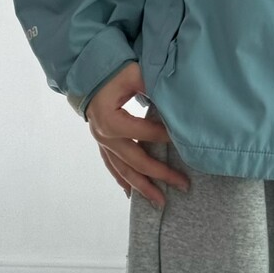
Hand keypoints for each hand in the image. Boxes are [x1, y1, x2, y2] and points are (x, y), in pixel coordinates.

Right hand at [86, 61, 190, 209]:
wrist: (89, 71)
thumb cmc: (113, 71)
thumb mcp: (134, 73)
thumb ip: (152, 85)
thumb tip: (175, 101)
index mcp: (111, 119)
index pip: (144, 133)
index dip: (165, 137)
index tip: (185, 142)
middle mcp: (104, 135)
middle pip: (135, 161)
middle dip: (160, 174)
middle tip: (183, 184)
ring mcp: (101, 142)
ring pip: (123, 170)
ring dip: (142, 187)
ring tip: (161, 201)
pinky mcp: (101, 143)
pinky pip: (112, 166)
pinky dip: (123, 180)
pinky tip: (132, 193)